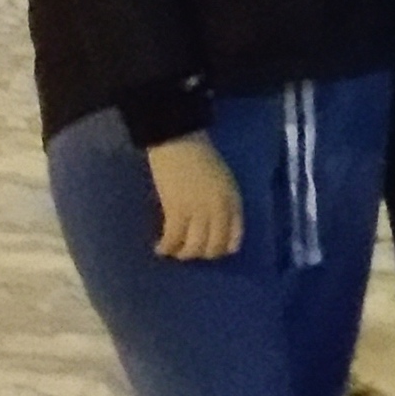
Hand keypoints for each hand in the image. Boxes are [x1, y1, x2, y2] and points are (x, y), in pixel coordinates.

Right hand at [147, 133, 243, 259]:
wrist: (180, 140)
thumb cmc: (201, 157)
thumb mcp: (224, 181)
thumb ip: (224, 203)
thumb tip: (215, 228)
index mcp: (232, 201)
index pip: (234, 238)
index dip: (222, 249)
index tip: (210, 251)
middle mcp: (219, 209)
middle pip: (213, 247)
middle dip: (201, 254)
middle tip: (189, 251)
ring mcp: (198, 211)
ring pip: (193, 247)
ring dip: (183, 254)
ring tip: (174, 251)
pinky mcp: (176, 209)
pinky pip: (173, 238)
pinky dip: (166, 247)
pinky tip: (160, 248)